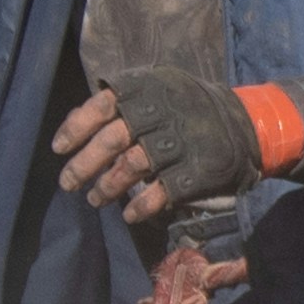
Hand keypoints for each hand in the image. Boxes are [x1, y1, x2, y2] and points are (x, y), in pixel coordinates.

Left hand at [56, 69, 272, 232]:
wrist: (244, 123)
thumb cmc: (185, 106)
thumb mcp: (156, 89)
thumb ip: (118, 102)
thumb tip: (74, 120)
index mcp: (146, 90)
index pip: (100, 107)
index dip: (76, 128)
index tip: (59, 150)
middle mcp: (160, 114)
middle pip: (111, 140)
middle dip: (84, 165)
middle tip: (68, 184)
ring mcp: (179, 143)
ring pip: (131, 167)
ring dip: (107, 187)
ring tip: (94, 199)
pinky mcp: (196, 170)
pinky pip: (161, 192)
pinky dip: (141, 206)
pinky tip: (129, 214)